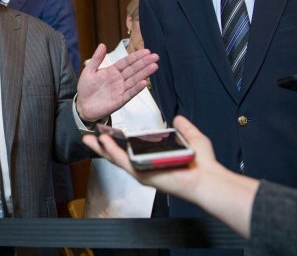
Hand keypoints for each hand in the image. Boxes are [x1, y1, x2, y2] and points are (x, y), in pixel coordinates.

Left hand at [76, 44, 158, 120]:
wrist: (83, 106)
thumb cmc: (86, 88)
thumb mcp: (89, 71)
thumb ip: (96, 58)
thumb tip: (102, 45)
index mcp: (112, 71)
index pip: (126, 62)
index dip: (136, 56)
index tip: (146, 51)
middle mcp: (118, 79)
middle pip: (133, 70)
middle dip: (144, 63)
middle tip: (155, 56)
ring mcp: (120, 90)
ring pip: (134, 80)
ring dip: (144, 73)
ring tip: (154, 66)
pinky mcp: (120, 100)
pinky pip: (130, 93)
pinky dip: (137, 88)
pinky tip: (144, 82)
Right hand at [83, 116, 215, 199]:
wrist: (207, 178)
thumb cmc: (202, 164)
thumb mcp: (192, 138)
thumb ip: (184, 128)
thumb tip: (178, 118)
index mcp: (154, 159)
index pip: (131, 150)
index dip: (117, 142)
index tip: (106, 133)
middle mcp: (146, 166)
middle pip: (118, 156)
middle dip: (101, 147)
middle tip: (88, 138)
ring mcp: (143, 171)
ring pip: (116, 159)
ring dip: (102, 149)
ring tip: (90, 139)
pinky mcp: (143, 175)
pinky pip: (124, 162)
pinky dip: (113, 152)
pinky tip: (104, 143)